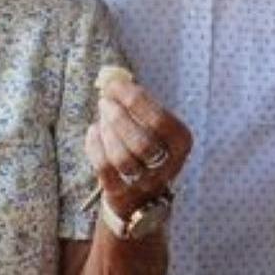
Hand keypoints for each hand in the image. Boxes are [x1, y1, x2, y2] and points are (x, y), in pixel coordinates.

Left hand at [85, 75, 191, 217]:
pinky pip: (105, 170)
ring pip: (123, 158)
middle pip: (141, 142)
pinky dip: (95, 147)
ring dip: (107, 133)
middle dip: (118, 118)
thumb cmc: (146, 145)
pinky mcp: (123, 196)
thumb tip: (111, 78)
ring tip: (101, 118)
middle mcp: (169, 166)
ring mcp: (146, 184)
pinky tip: (93, 132)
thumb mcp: (151, 124)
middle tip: (104, 102)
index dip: (135, 100)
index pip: (160, 120)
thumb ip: (138, 103)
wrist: (141, 194)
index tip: (115, 85)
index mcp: (181, 142)